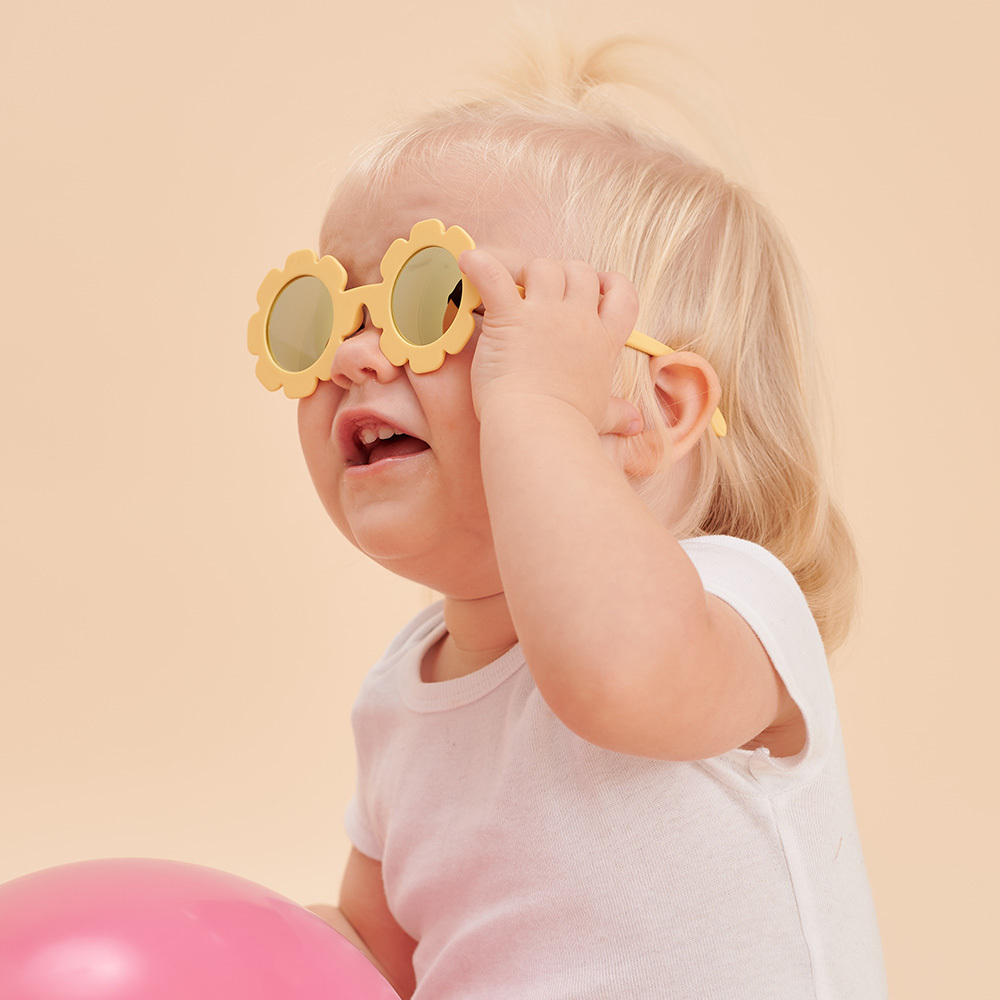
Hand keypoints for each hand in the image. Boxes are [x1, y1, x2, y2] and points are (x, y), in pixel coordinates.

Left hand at [460, 249, 642, 435]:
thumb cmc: (568, 426)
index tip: (597, 286)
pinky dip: (479, 266)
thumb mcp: (600, 414)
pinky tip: (469, 262)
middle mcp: (579, 320)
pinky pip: (494, 276)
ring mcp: (545, 316)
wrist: (539, 429)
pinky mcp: (510, 318)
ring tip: (512, 291)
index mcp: (604, 341)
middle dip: (562, 274)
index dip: (610, 283)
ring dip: (527, 272)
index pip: (621, 294)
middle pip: (579, 271)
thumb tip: (635, 423)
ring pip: (544, 267)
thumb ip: (617, 412)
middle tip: (541, 293)